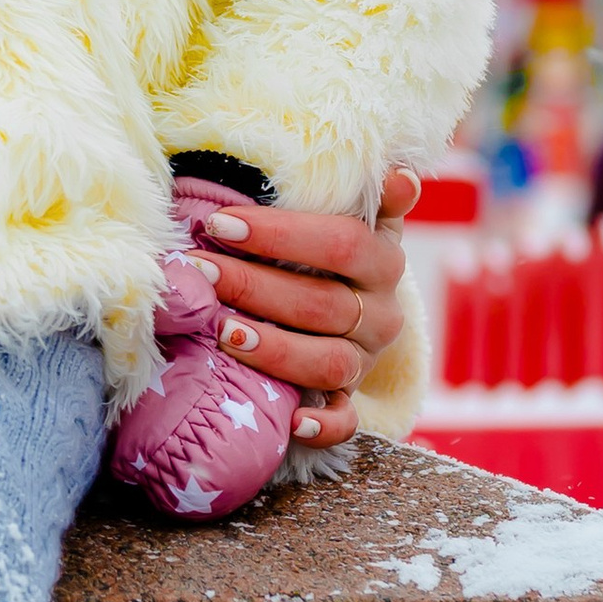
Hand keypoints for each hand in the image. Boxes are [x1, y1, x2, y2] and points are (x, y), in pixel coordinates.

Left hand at [194, 166, 418, 445]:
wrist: (353, 302)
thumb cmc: (326, 248)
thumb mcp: (351, 215)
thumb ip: (369, 196)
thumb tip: (402, 176)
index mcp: (383, 262)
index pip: (341, 244)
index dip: (280, 234)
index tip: (219, 222)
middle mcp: (382, 315)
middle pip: (324, 303)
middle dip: (255, 286)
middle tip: (200, 271)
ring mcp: (367, 361)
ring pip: (331, 362)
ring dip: (275, 349)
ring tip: (222, 332)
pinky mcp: (349, 399)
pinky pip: (345, 422)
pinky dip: (322, 426)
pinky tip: (291, 421)